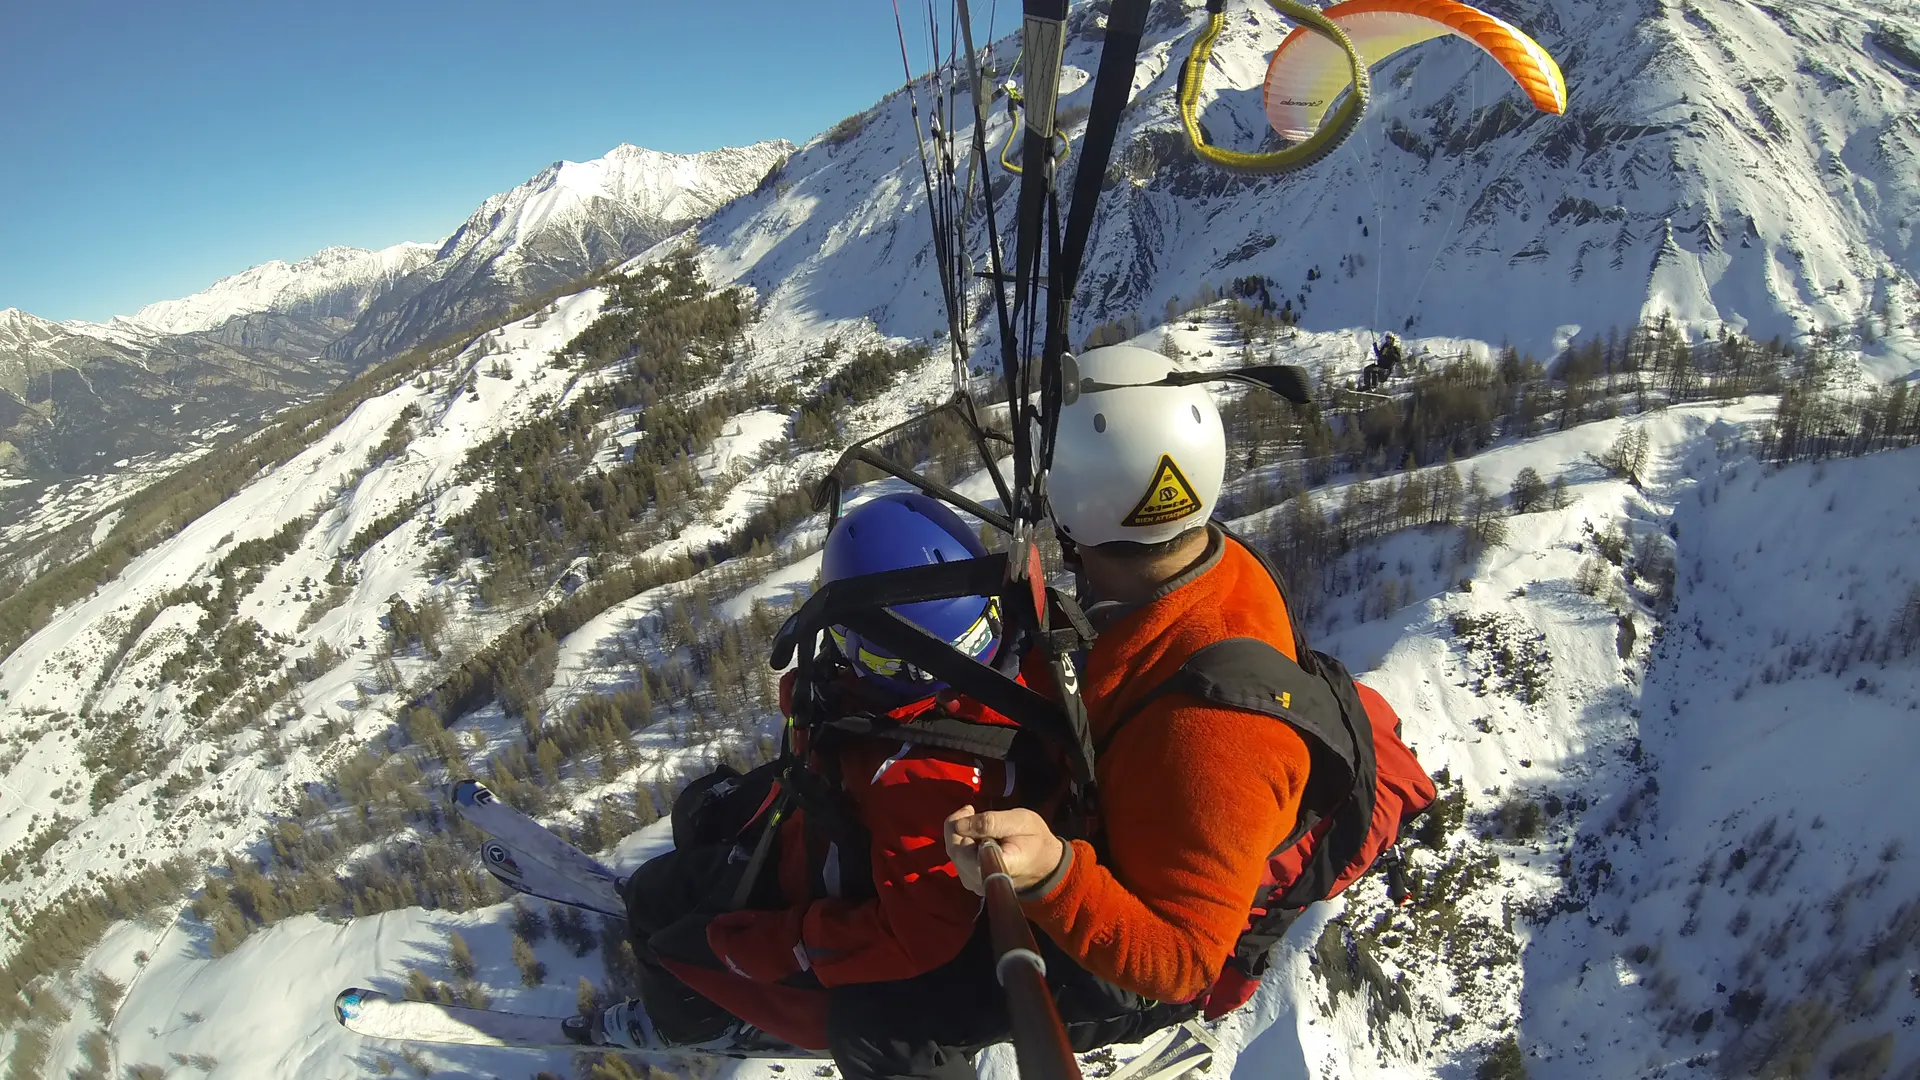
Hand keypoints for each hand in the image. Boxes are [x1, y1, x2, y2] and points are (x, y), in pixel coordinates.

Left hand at [705, 908, 807, 983]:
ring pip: (733, 964)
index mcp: (734, 949)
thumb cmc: (778, 925)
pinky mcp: (762, 978)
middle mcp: (738, 966)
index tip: (716, 922)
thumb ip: (734, 920)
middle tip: (727, 930)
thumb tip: (718, 921)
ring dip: (733, 953)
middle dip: (723, 943)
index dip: (714, 930)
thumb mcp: (755, 917)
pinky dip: (745, 960)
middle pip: (722, 954)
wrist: (804, 942)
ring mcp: (750, 974)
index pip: (715, 939)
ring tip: (739, 941)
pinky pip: (746, 969)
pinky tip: (750, 953)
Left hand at [943, 806, 1064, 895]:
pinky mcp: (974, 882)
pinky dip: (963, 843)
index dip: (957, 829)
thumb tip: (960, 824)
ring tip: (977, 821)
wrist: (1046, 865)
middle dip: (957, 826)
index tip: (970, 809)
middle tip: (971, 810)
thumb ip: (990, 822)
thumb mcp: (1020, 821)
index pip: (960, 851)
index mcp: (995, 866)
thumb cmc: (1035, 841)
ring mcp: (976, 884)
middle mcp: (981, 880)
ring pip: (954, 855)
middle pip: (954, 852)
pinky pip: (959, 860)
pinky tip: (977, 835)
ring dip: (960, 834)